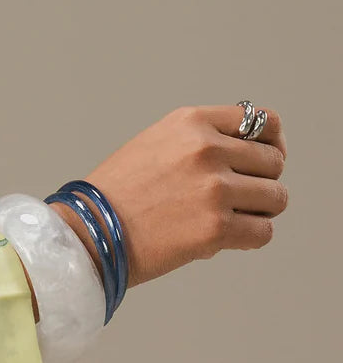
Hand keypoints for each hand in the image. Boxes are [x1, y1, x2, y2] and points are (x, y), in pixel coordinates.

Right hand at [47, 104, 288, 290]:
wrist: (87, 233)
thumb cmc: (114, 195)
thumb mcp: (155, 144)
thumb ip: (199, 142)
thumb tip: (246, 160)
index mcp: (192, 123)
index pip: (263, 123)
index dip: (272, 145)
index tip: (264, 163)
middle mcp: (207, 150)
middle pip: (273, 163)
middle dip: (261, 183)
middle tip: (239, 200)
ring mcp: (214, 189)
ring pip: (276, 198)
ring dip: (260, 211)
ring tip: (234, 220)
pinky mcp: (215, 229)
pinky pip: (263, 232)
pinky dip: (252, 237)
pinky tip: (230, 239)